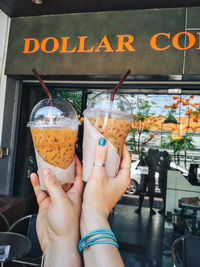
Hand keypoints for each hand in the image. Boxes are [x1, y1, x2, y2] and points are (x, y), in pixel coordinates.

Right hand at [30, 155, 83, 252]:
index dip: (77, 165)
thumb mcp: (61, 201)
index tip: (75, 155)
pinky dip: (37, 184)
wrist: (58, 242)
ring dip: (47, 175)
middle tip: (56, 158)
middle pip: (64, 178)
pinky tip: (34, 177)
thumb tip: (47, 172)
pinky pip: (41, 191)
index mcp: (76, 193)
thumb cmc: (68, 225)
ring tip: (43, 165)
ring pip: (51, 183)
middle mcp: (67, 195)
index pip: (78, 175)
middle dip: (60, 168)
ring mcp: (56, 199)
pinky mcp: (46, 204)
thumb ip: (53, 185)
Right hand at [80, 138, 128, 266]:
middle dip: (116, 152)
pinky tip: (97, 164)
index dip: (123, 148)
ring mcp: (115, 185)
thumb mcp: (98, 175)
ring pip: (114, 168)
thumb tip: (102, 143)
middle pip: (121, 162)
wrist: (91, 216)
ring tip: (103, 151)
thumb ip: (100, 157)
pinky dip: (105, 166)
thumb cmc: (97, 201)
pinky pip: (108, 173)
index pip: (127, 159)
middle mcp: (121, 182)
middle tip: (110, 143)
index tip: (119, 140)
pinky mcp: (107, 188)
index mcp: (124, 179)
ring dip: (110, 159)